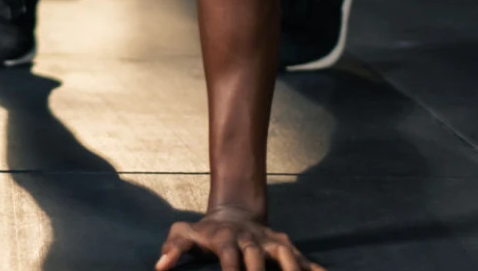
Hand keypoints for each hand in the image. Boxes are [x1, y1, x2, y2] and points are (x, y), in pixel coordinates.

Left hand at [157, 208, 323, 270]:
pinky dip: (317, 269)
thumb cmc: (206, 231)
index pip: (229, 258)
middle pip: (258, 258)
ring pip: (286, 254)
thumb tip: (159, 267)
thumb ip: (172, 248)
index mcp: (225, 239)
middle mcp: (250, 240)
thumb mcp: (184, 233)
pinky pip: (304, 259)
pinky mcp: (285, 246)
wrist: (233, 212)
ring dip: (294, 270)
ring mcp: (269, 242)